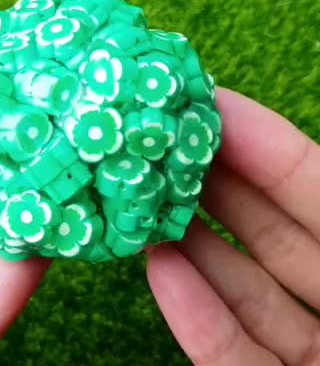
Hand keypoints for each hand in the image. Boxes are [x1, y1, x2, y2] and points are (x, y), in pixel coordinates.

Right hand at [147, 88, 319, 364]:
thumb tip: (243, 149)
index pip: (318, 189)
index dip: (267, 146)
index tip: (210, 105)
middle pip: (273, 232)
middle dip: (214, 185)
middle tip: (159, 147)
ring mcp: (312, 352)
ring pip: (245, 291)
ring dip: (191, 248)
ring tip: (143, 206)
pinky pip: (236, 357)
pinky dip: (198, 319)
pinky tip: (159, 273)